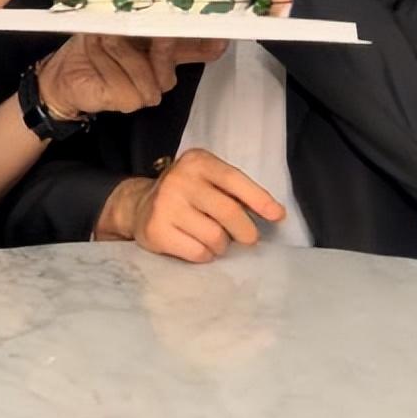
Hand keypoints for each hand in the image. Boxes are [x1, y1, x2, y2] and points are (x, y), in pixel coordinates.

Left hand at [38, 36, 227, 117]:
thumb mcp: (121, 23)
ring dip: (115, 43)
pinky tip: (94, 49)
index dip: (205, 38)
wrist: (64, 74)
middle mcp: (164, 75)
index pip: (197, 47)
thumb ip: (147, 16)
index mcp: (168, 55)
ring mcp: (149, 91)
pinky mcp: (130, 101)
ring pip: (142, 63)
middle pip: (169, 51)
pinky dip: (103, 58)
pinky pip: (120, 76)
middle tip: (131, 17)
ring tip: (100, 32)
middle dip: (147, 32)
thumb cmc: (94, 46)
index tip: (216, 31)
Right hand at [94, 148, 284, 262]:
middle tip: (248, 238)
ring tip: (215, 240)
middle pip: (228, 212)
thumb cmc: (186, 194)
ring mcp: (165, 205)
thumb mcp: (207, 179)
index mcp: (197, 162)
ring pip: (215, 236)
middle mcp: (180, 180)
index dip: (259, 199)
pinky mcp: (157, 230)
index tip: (278, 216)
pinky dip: (205, 255)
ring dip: (222, 245)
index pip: (234, 180)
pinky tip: (197, 246)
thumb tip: (273, 213)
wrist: (139, 205)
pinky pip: (198, 252)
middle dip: (246, 231)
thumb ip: (234, 191)